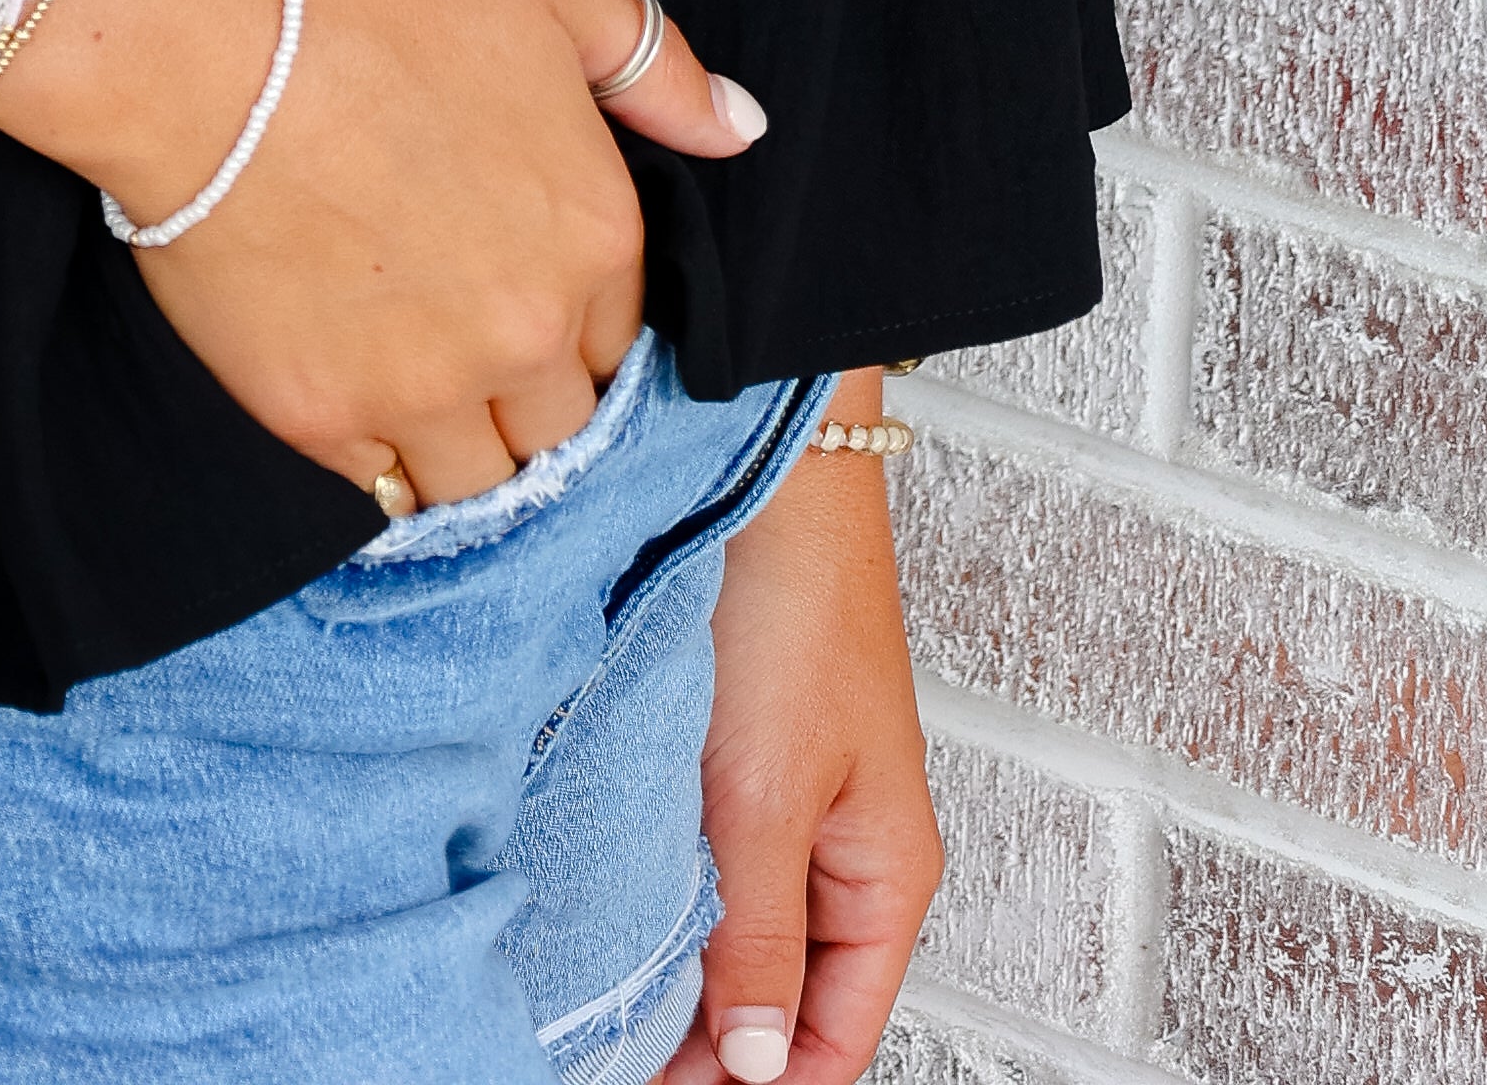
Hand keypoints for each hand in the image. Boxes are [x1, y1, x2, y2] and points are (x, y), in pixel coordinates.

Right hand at [2, 0, 767, 511]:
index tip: (519, 279)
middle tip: (462, 337)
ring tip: (411, 385)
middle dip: (526, 392)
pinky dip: (376, 456)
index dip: (573, 308)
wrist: (197, 27)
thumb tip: (741, 127)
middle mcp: (527, 331)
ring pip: (481, 481)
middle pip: (560, 424)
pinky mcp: (319, 416)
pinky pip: (378, 486)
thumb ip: (652, 62)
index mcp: (594, 232)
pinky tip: (350, 393)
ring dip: (462, 446)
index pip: (620, 332)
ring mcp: (423, 387)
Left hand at [660, 429, 939, 1084]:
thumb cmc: (797, 605)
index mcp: (885, 876)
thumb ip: (762, 937)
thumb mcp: (768, 794)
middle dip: (710, 1038)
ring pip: (744, 927)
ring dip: (683, 963)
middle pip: (788, 997)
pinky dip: (669, 889)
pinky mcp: (742, 747)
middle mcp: (846, 848)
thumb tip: (758, 1066)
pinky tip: (611, 896)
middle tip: (607, 1044)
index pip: (834, 1042)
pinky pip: (714, 856)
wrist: (767, 462)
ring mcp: (794, 797)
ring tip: (601, 989)